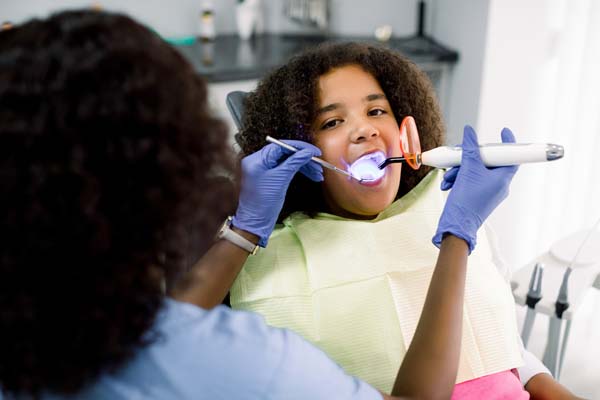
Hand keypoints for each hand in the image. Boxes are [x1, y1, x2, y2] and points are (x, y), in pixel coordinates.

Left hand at [233, 140, 322, 246]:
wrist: (256, 222)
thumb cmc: (263, 204)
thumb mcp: (281, 179)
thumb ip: (294, 162)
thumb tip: (307, 152)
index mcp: (257, 159)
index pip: (282, 145)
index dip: (300, 147)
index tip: (314, 151)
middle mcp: (258, 161)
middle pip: (285, 153)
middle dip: (303, 158)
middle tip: (318, 164)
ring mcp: (263, 169)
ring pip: (287, 161)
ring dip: (303, 166)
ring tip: (317, 174)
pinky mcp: (268, 177)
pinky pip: (285, 169)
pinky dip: (297, 171)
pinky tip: (310, 175)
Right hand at [432, 126, 517, 252]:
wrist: (456, 225)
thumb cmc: (466, 201)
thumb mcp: (467, 170)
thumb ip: (469, 149)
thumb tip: (470, 132)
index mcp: (503, 178)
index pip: (512, 156)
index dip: (508, 142)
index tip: (503, 132)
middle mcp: (499, 185)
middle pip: (489, 162)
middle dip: (470, 158)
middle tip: (460, 155)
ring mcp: (489, 191)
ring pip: (477, 171)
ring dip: (460, 170)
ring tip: (449, 176)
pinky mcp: (479, 196)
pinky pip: (471, 180)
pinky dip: (460, 178)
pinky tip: (448, 183)